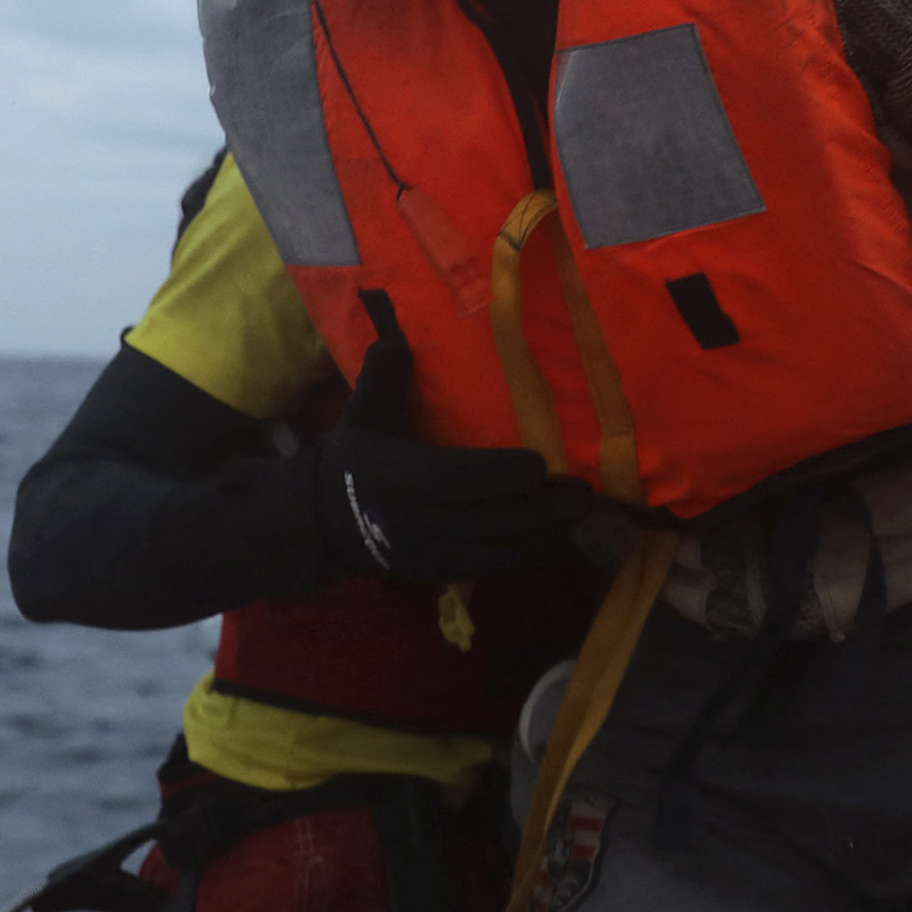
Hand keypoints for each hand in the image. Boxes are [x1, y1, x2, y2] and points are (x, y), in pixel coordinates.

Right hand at [310, 296, 594, 582]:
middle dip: (542, 510)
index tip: (541, 463)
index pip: (456, 481)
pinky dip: (525, 556)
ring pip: (497, 550)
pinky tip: (553, 537)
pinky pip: (490, 569)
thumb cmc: (356, 458)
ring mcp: (431, 553)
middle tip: (585, 492)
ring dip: (543, 535)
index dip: (499, 475)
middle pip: (490, 521)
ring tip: (579, 511)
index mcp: (400, 478)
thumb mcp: (363, 413)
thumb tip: (395, 338)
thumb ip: (383, 377)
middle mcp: (418, 521)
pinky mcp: (440, 573)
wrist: (326, 522)